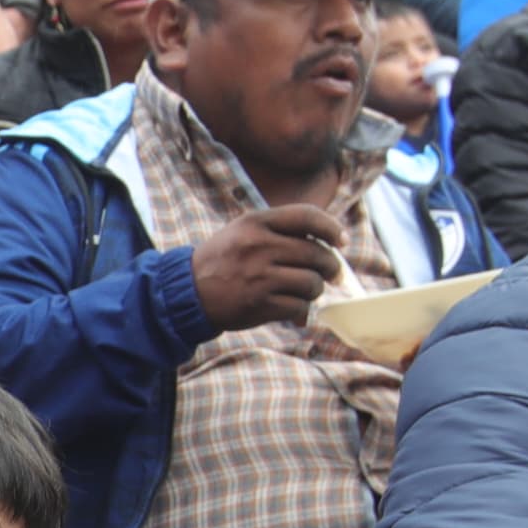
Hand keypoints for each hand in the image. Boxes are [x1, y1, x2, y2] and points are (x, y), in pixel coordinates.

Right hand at [187, 204, 343, 330]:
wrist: (187, 291)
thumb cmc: (221, 260)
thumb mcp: (243, 230)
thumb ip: (280, 231)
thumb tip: (326, 244)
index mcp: (256, 222)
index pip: (308, 217)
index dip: (331, 229)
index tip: (340, 241)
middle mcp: (259, 245)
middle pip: (317, 254)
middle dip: (331, 267)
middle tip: (331, 274)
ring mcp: (260, 275)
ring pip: (312, 282)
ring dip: (315, 290)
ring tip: (307, 292)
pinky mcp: (259, 302)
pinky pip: (298, 306)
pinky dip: (302, 310)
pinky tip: (295, 310)